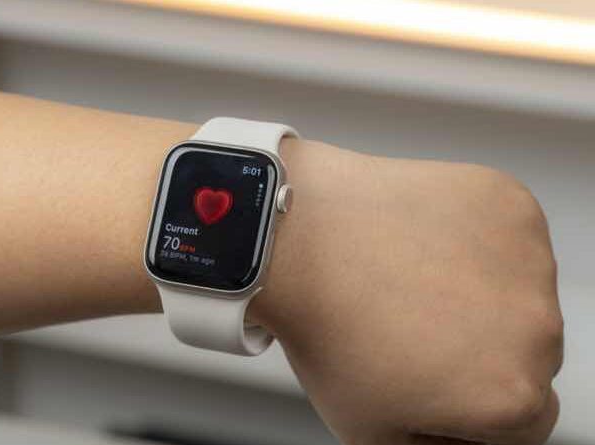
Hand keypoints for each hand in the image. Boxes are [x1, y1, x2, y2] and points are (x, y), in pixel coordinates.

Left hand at [254, 142, 562, 443]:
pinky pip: (505, 239)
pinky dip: (473, 242)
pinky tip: (420, 244)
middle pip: (526, 356)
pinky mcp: (510, 206)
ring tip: (408, 284)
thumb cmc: (324, 332)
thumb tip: (461, 435)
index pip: (523, 424)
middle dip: (477, 351)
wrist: (294, 241)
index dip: (470, 406)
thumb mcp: (374, 432)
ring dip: (480, 295)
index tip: (428, 380)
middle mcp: (536, 330)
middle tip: (408, 329)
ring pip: (519, 294)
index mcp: (511, 396)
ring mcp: (529, 260)